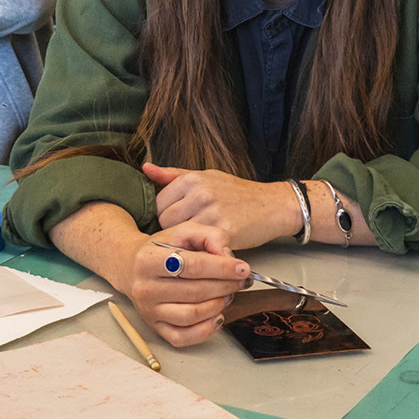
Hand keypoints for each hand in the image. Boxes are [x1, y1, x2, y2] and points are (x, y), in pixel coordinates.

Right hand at [124, 221, 251, 347]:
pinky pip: (183, 337)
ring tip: (228, 294)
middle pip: (195, 291)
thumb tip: (228, 256)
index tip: (243, 269)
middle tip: (240, 281)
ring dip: (218, 305)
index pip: (193, 266)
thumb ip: (209, 236)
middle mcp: (145, 288)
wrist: (131, 267)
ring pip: (192, 315)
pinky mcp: (155, 327)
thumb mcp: (183, 232)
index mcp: (149, 260)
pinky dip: (206, 330)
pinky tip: (217, 315)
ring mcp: (149, 311)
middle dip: (226, 286)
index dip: (223, 268)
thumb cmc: (162, 249)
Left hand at [143, 162, 300, 249]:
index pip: (158, 203)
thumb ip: (173, 175)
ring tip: (199, 238)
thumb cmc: (238, 193)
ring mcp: (211, 212)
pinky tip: (210, 246)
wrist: (273, 206)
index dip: (167, 215)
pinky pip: (198, 246)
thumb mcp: (206, 176)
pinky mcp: (223, 232)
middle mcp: (200, 193)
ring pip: (179, 235)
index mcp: (193, 179)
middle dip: (174, 229)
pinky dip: (201, 250)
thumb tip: (146, 168)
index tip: (181, 219)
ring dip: (186, 241)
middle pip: (164, 221)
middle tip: (191, 231)